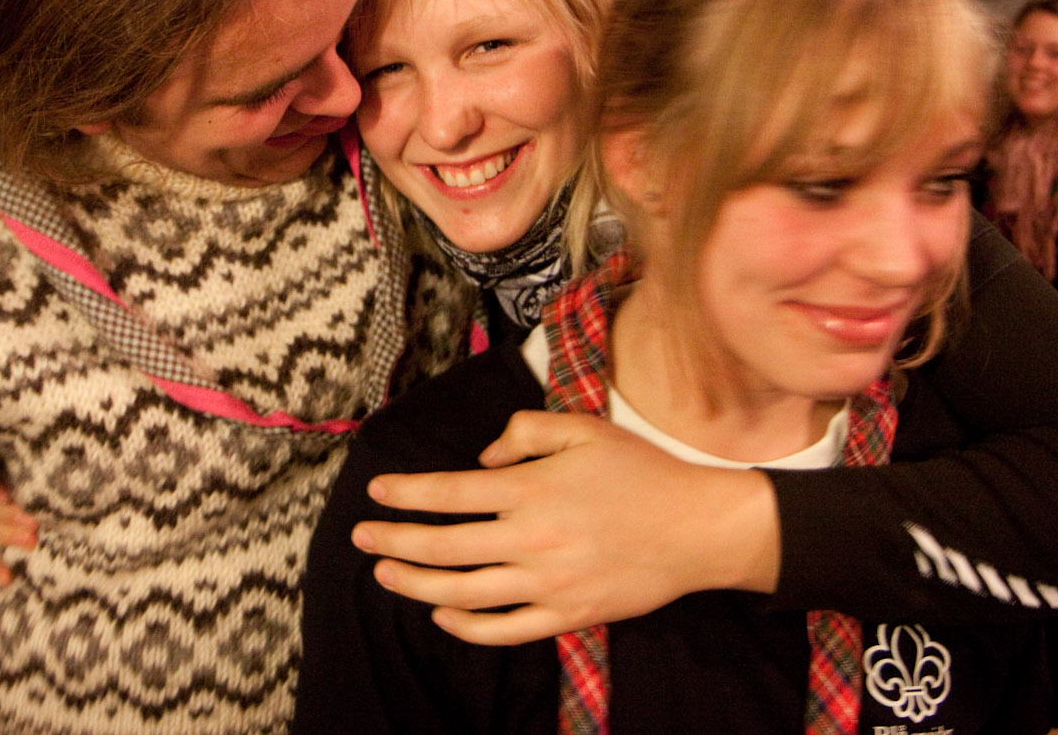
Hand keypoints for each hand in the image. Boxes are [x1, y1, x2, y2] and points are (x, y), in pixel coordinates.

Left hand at [351, 410, 781, 645]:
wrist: (696, 529)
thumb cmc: (639, 472)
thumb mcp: (582, 429)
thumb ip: (524, 432)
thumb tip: (482, 460)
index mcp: (530, 490)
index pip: (449, 493)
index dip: (406, 494)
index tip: (375, 492)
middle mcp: (530, 539)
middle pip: (443, 547)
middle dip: (393, 542)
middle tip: (361, 538)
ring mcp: (547, 584)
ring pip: (463, 593)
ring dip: (416, 585)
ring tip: (386, 574)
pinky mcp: (566, 616)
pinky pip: (504, 629)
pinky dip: (466, 625)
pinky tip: (442, 613)